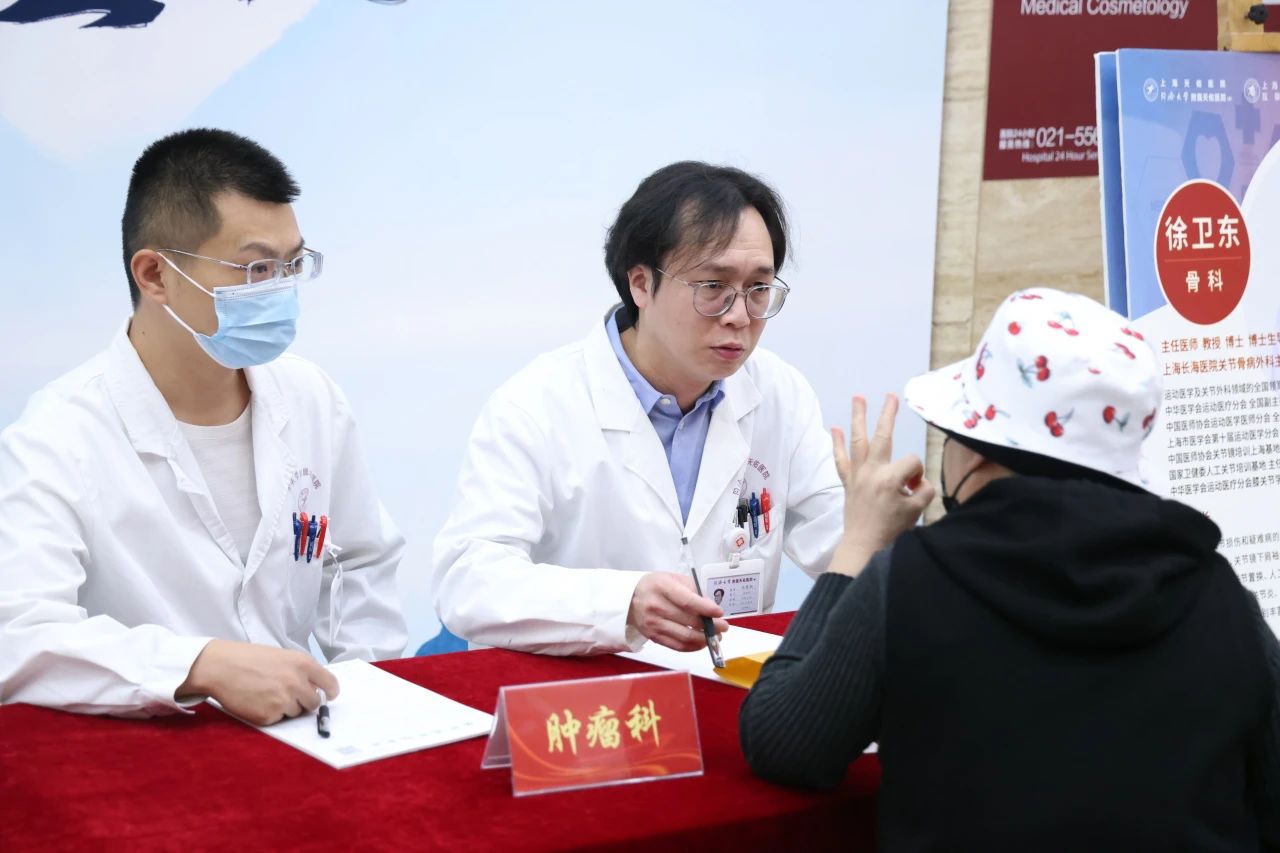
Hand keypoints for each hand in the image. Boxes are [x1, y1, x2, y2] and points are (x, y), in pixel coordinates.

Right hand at [177, 639, 339, 725]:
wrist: (220, 667)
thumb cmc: (249, 659)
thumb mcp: (282, 656)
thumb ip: (301, 671)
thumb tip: (314, 688)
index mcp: (303, 664)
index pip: (330, 683)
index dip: (331, 692)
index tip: (330, 696)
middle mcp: (297, 682)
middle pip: (314, 703)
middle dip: (304, 701)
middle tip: (286, 694)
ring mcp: (283, 700)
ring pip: (295, 712)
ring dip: (286, 707)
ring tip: (266, 693)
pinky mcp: (269, 716)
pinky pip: (278, 720)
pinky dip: (270, 714)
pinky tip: (257, 701)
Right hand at [627, 572, 729, 651]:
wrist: (629, 598)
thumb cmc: (655, 586)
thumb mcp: (673, 578)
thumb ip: (693, 589)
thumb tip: (711, 606)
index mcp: (662, 587)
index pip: (686, 600)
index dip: (705, 608)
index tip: (719, 612)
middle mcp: (656, 607)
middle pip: (689, 621)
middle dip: (711, 625)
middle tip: (724, 626)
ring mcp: (654, 624)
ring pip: (685, 637)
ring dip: (705, 639)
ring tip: (716, 636)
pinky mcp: (654, 637)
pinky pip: (678, 646)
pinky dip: (694, 647)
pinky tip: (702, 642)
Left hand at [829, 394, 935, 575]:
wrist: (864, 545)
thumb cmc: (891, 530)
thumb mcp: (917, 511)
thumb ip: (924, 490)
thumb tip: (917, 480)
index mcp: (890, 479)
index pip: (913, 462)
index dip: (918, 475)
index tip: (914, 490)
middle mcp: (872, 472)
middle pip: (883, 436)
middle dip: (888, 415)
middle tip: (891, 395)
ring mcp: (858, 475)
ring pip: (859, 440)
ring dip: (858, 417)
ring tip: (858, 397)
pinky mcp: (848, 482)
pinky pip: (841, 459)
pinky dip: (837, 444)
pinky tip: (835, 428)